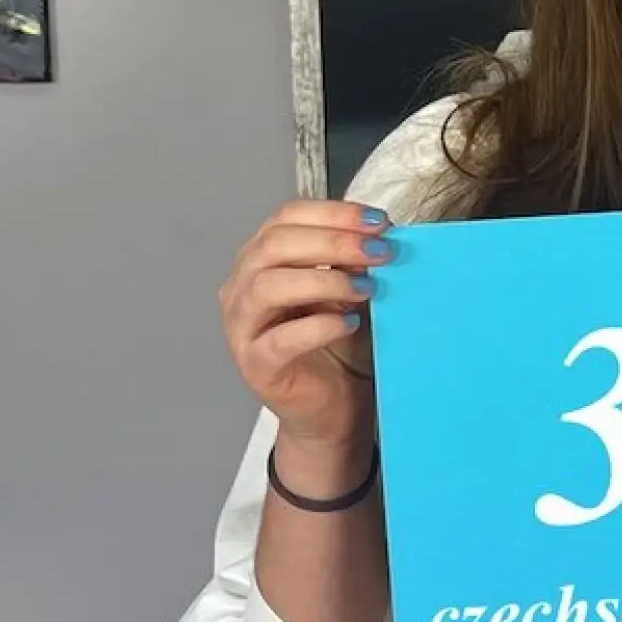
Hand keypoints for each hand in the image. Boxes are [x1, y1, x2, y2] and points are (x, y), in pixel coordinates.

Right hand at [217, 199, 395, 446]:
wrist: (332, 408)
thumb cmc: (338, 344)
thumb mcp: (350, 291)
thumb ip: (353, 262)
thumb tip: (374, 235)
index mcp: (261, 258)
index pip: (285, 217)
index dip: (333, 214)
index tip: (379, 222)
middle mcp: (241, 287)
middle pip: (274, 244)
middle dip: (334, 241)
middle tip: (380, 252)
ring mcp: (242, 327)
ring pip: (268, 285)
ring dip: (324, 280)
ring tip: (366, 288)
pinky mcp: (255, 365)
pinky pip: (281, 339)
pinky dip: (320, 326)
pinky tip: (349, 323)